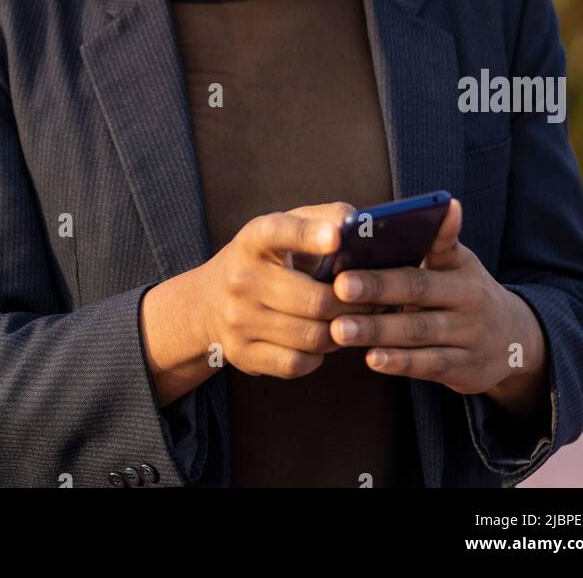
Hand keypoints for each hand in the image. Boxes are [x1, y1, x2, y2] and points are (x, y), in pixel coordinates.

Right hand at [195, 201, 380, 379]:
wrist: (209, 301)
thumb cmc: (266, 259)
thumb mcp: (285, 228)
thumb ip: (323, 218)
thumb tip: (358, 223)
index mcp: (253, 239)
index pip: (279, 232)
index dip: (309, 235)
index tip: (337, 237)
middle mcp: (240, 278)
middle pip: (314, 301)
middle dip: (351, 303)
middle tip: (372, 301)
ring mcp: (238, 319)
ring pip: (311, 336)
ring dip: (340, 332)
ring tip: (351, 321)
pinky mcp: (241, 354)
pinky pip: (296, 363)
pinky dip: (318, 356)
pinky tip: (321, 341)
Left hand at [328, 198, 548, 412]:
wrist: (515, 341)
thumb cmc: (466, 293)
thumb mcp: (458, 264)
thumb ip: (432, 243)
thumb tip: (400, 216)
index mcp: (461, 265)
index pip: (439, 245)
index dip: (421, 234)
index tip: (372, 233)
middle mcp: (469, 298)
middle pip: (418, 289)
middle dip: (377, 287)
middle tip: (339, 286)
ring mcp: (469, 335)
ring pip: (419, 330)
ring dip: (377, 330)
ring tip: (340, 328)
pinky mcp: (466, 368)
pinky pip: (429, 364)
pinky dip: (400, 362)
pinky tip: (372, 358)